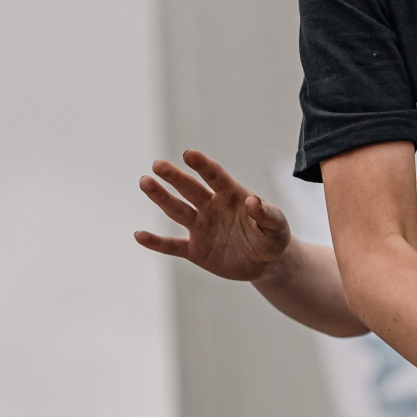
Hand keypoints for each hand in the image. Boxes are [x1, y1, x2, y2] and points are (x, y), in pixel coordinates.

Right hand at [136, 151, 291, 283]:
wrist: (266, 262)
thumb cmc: (272, 237)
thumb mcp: (277, 226)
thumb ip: (267, 214)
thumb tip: (253, 201)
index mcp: (232, 196)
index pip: (216, 177)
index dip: (203, 166)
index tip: (189, 154)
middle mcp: (212, 207)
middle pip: (190, 189)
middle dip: (174, 177)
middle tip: (157, 164)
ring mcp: (201, 227)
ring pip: (177, 211)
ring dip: (161, 198)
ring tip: (145, 182)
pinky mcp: (195, 250)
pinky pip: (172, 246)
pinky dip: (156, 242)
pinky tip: (139, 235)